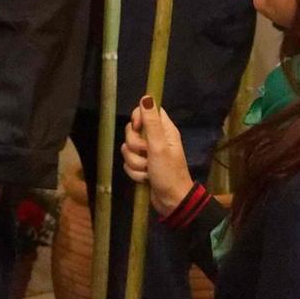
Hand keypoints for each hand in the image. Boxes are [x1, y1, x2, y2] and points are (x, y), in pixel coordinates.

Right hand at [122, 98, 192, 215]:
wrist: (172, 202)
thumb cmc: (169, 172)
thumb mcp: (159, 146)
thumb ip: (151, 122)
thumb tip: (146, 96)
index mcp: (164, 130)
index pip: (146, 110)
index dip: (138, 117)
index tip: (138, 128)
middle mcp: (155, 139)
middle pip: (133, 131)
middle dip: (135, 145)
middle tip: (147, 154)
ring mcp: (148, 154)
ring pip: (128, 148)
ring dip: (135, 162)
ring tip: (148, 170)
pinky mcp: (142, 166)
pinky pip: (128, 163)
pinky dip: (135, 172)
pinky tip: (145, 178)